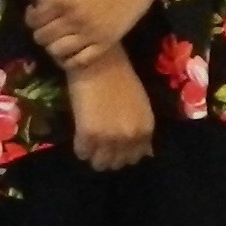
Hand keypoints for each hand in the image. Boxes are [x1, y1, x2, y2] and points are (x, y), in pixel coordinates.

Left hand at [29, 0, 165, 70]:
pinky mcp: (106, 43)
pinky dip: (69, 60)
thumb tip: (37, 1)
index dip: (30, 16)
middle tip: (46, 23)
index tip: (36, 11)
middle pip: (42, 37)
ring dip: (51, 45)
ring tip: (57, 36)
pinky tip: (69, 51)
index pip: (34, 19)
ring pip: (57, 52)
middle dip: (39, 30)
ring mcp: (90, 35)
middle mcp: (74, 21)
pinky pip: (80, 61)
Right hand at [67, 52, 155, 169]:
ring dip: (93, 154)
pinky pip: (82, 152)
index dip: (123, 153)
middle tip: (99, 144)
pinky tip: (79, 134)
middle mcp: (130, 137)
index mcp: (145, 129)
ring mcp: (109, 138)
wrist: (99, 61)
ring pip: (99, 163)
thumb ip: (139, 129)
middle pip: (117, 163)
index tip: (114, 146)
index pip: (135, 157)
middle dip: (108, 156)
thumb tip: (143, 153)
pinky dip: (80, 147)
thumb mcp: (140, 105)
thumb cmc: (120, 77)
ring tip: (89, 142)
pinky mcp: (88, 134)